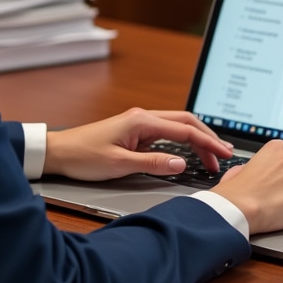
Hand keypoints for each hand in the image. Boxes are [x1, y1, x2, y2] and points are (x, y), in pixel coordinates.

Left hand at [43, 107, 234, 180]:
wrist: (59, 152)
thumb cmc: (83, 156)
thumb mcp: (119, 165)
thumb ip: (153, 164)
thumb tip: (181, 164)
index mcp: (141, 121)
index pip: (184, 130)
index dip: (207, 143)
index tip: (223, 154)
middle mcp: (142, 117)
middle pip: (185, 122)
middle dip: (207, 138)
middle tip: (224, 155)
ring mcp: (139, 124)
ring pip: (177, 127)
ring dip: (196, 139)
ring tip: (211, 157)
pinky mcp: (135, 133)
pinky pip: (166, 134)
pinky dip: (182, 142)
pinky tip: (188, 153)